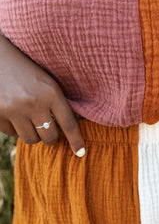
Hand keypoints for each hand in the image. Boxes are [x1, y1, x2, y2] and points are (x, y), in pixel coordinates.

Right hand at [0, 35, 84, 155]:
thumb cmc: (27, 70)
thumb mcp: (48, 82)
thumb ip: (58, 103)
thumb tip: (69, 129)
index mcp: (51, 92)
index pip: (68, 123)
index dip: (76, 140)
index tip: (81, 153)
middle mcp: (34, 102)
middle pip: (50, 137)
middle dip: (51, 136)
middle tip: (48, 127)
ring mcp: (14, 109)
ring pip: (31, 139)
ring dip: (33, 134)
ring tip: (31, 119)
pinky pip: (12, 134)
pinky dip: (15, 129)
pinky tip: (14, 114)